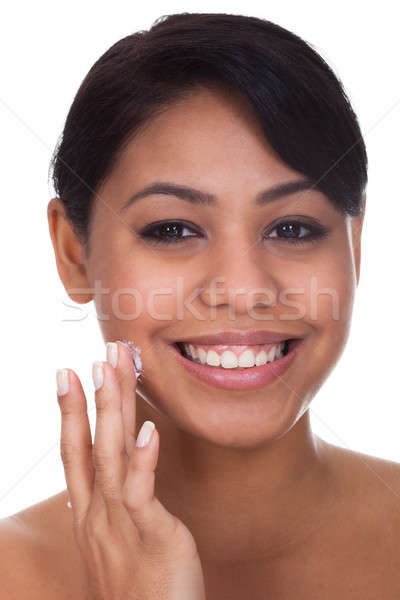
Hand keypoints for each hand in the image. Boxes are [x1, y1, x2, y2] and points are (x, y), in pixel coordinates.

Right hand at [56, 340, 205, 599]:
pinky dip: (143, 459)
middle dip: (91, 397)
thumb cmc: (139, 594)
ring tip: (111, 369)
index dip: (69, 413)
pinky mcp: (151, 537)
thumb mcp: (117, 546)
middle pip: (89, 445)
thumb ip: (116, 509)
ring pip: (111, 456)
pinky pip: (142, 492)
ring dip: (110, 410)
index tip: (66, 375)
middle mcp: (98, 516)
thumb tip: (119, 478)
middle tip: (94, 356)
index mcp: (91, 515)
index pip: (74, 453)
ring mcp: (120, 525)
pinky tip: (148, 429)